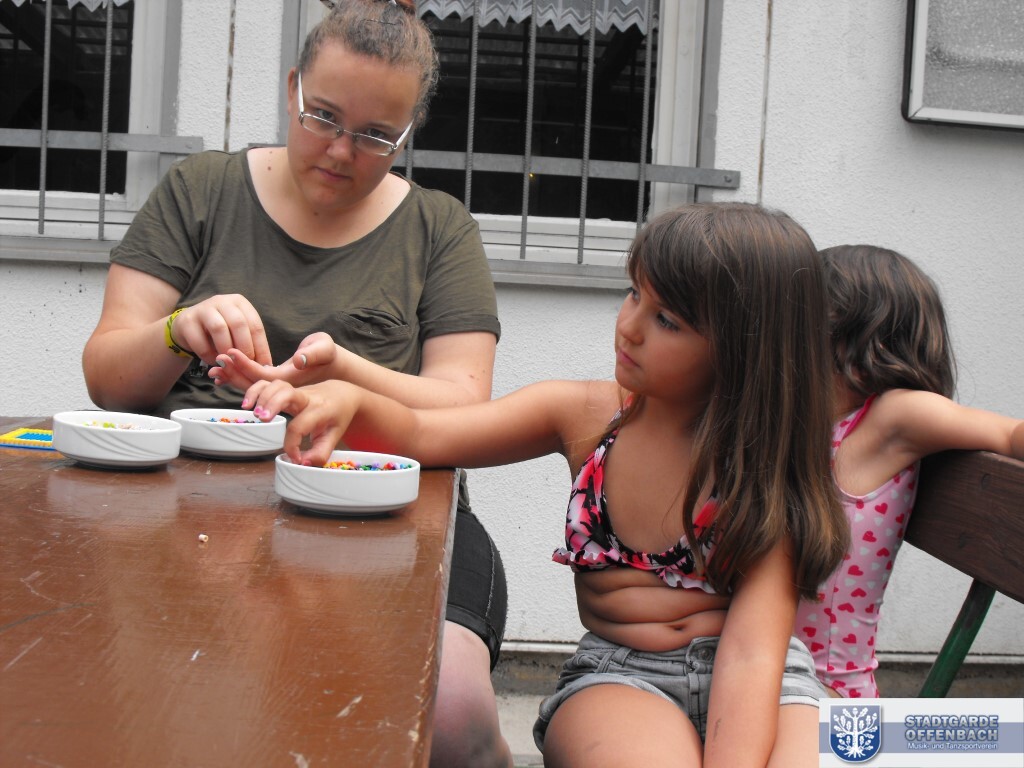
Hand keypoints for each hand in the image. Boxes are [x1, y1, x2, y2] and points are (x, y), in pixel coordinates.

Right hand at [169, 294, 271, 365]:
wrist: (187, 327)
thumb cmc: (220, 333)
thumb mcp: (236, 334)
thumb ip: (249, 345)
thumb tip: (265, 368)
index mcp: (240, 303)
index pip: (256, 325)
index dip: (262, 348)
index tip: (264, 366)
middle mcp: (223, 301)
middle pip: (238, 324)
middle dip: (245, 348)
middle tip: (246, 365)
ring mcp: (203, 309)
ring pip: (219, 329)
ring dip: (226, 350)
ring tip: (229, 363)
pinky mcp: (187, 321)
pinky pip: (200, 341)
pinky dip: (209, 355)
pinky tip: (213, 362)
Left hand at [210, 332, 337, 389]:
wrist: (335, 368)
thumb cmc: (330, 355)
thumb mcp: (325, 349)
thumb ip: (313, 354)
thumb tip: (299, 360)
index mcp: (290, 377)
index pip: (262, 374)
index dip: (245, 364)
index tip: (230, 352)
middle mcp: (280, 385)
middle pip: (252, 383)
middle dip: (233, 372)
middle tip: (217, 360)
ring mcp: (277, 386)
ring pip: (251, 384)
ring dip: (233, 376)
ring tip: (216, 367)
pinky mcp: (275, 382)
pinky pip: (254, 382)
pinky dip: (240, 376)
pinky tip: (227, 371)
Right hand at [243, 379, 354, 466]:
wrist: (342, 394)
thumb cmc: (338, 415)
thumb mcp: (335, 436)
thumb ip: (320, 453)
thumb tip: (302, 464)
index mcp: (320, 410)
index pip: (300, 425)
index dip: (292, 445)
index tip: (294, 457)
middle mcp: (307, 397)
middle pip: (287, 393)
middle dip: (272, 404)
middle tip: (263, 419)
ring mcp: (296, 390)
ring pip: (277, 385)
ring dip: (261, 396)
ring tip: (253, 414)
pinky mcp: (287, 388)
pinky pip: (268, 383)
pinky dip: (255, 390)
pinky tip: (247, 404)